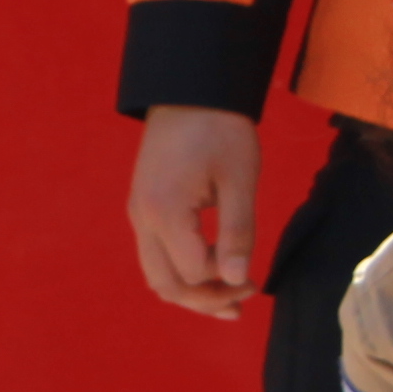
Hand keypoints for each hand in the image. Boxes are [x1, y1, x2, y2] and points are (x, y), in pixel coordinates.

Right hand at [125, 107, 266, 318]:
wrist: (190, 90)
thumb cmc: (220, 130)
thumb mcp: (240, 180)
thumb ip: (238, 233)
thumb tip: (236, 280)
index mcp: (165, 212)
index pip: (193, 273)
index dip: (225, 283)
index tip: (255, 277)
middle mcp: (141, 218)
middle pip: (165, 284)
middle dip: (204, 301)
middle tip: (243, 299)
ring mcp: (137, 213)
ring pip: (156, 274)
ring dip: (190, 291)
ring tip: (228, 294)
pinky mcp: (142, 207)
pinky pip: (154, 254)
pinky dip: (180, 270)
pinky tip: (208, 268)